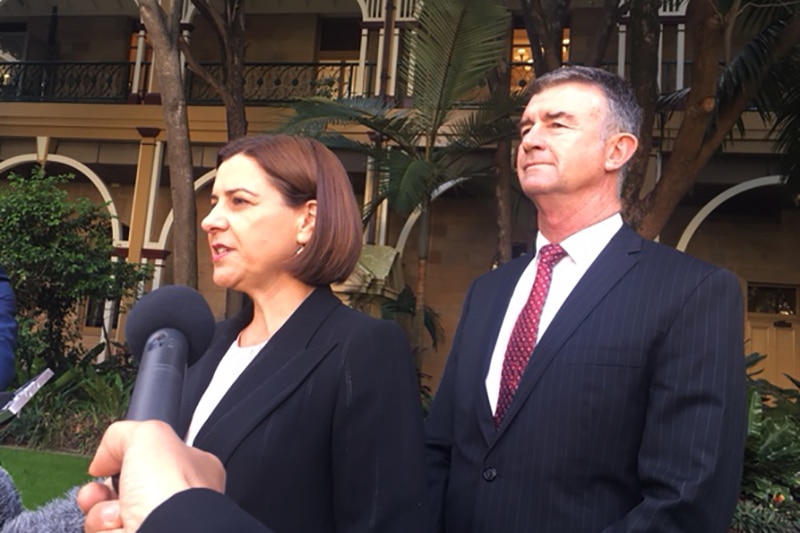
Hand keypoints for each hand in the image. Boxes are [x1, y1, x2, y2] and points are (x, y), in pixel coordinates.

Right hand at [76, 420, 224, 532]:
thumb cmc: (171, 491)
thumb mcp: (149, 435)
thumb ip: (123, 434)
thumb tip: (104, 457)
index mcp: (191, 469)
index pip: (150, 460)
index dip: (124, 460)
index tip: (111, 461)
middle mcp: (176, 500)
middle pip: (120, 490)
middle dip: (100, 491)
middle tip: (100, 491)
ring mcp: (157, 525)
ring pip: (106, 516)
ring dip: (101, 513)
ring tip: (116, 514)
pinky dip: (104, 530)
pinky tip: (117, 528)